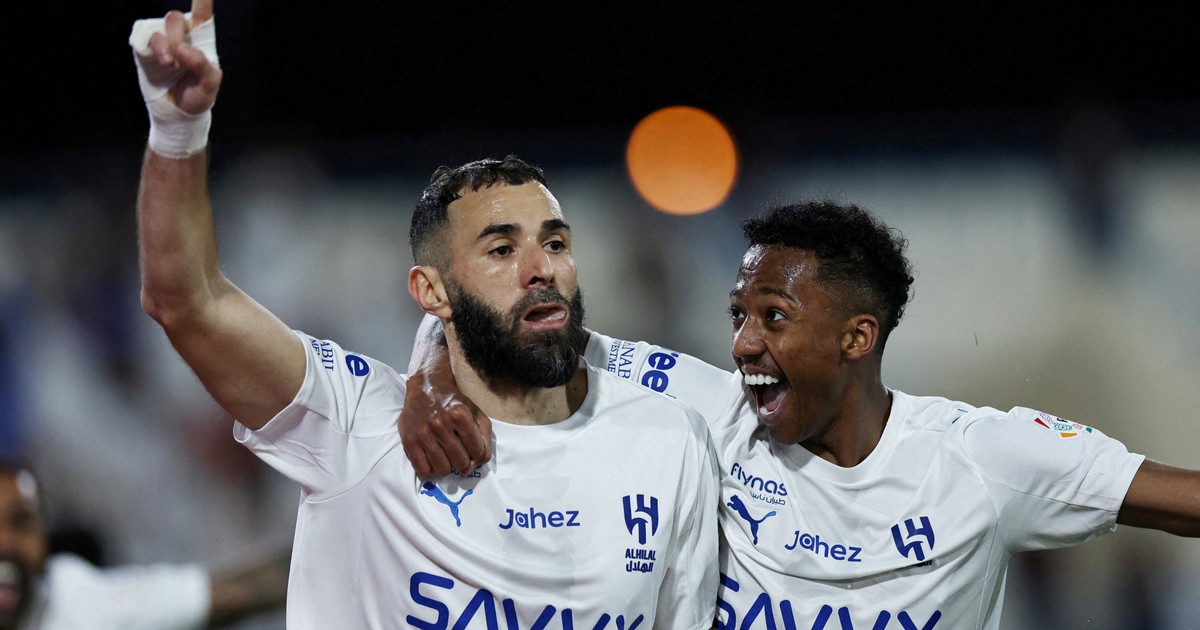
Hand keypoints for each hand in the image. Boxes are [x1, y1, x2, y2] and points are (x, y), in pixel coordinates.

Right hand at [138, 0, 221, 115]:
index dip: (201, 0)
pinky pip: (143, 37)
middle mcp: (181, 35)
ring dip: (164, 45)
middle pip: (175, 19)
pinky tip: (160, 60)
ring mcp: (162, 41)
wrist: (178, 112)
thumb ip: (202, 65)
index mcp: (201, 38)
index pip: (202, 13)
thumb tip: (182, 48)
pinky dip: (152, 47)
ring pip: (158, 28)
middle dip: (177, 37)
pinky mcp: (146, 50)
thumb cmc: (198, 95)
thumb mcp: (209, 84)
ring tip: (170, 64)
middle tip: (179, 60)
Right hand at [400, 371, 492, 478]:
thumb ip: (484, 438)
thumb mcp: (476, 413)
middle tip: (456, 450)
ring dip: (446, 466)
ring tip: (443, 454)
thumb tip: (474, 466)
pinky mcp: (409, 440)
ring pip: (443, 470)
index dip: (477, 453)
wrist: (426, 387)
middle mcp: (441, 424)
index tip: (471, 448)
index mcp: (460, 415)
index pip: (477, 451)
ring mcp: (423, 433)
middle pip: (461, 463)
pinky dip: (429, 469)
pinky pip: (422, 470)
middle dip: (462, 460)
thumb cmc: (454, 403)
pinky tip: (431, 458)